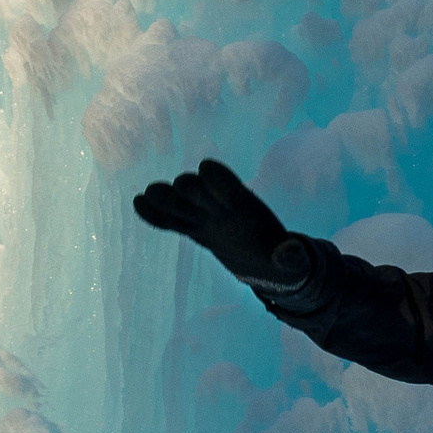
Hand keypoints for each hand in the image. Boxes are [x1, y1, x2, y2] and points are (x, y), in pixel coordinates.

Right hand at [131, 157, 299, 292]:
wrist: (263, 261)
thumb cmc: (283, 262)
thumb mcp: (293, 264)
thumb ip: (292, 259)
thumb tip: (292, 253)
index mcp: (248, 210)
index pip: (232, 191)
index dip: (221, 180)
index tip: (206, 167)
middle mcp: (223, 208)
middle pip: (203, 193)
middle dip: (191, 189)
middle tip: (175, 187)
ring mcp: (206, 217)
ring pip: (182, 204)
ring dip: (167, 199)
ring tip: (149, 194)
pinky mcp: (194, 228)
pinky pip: (171, 221)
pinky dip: (156, 215)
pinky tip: (138, 204)